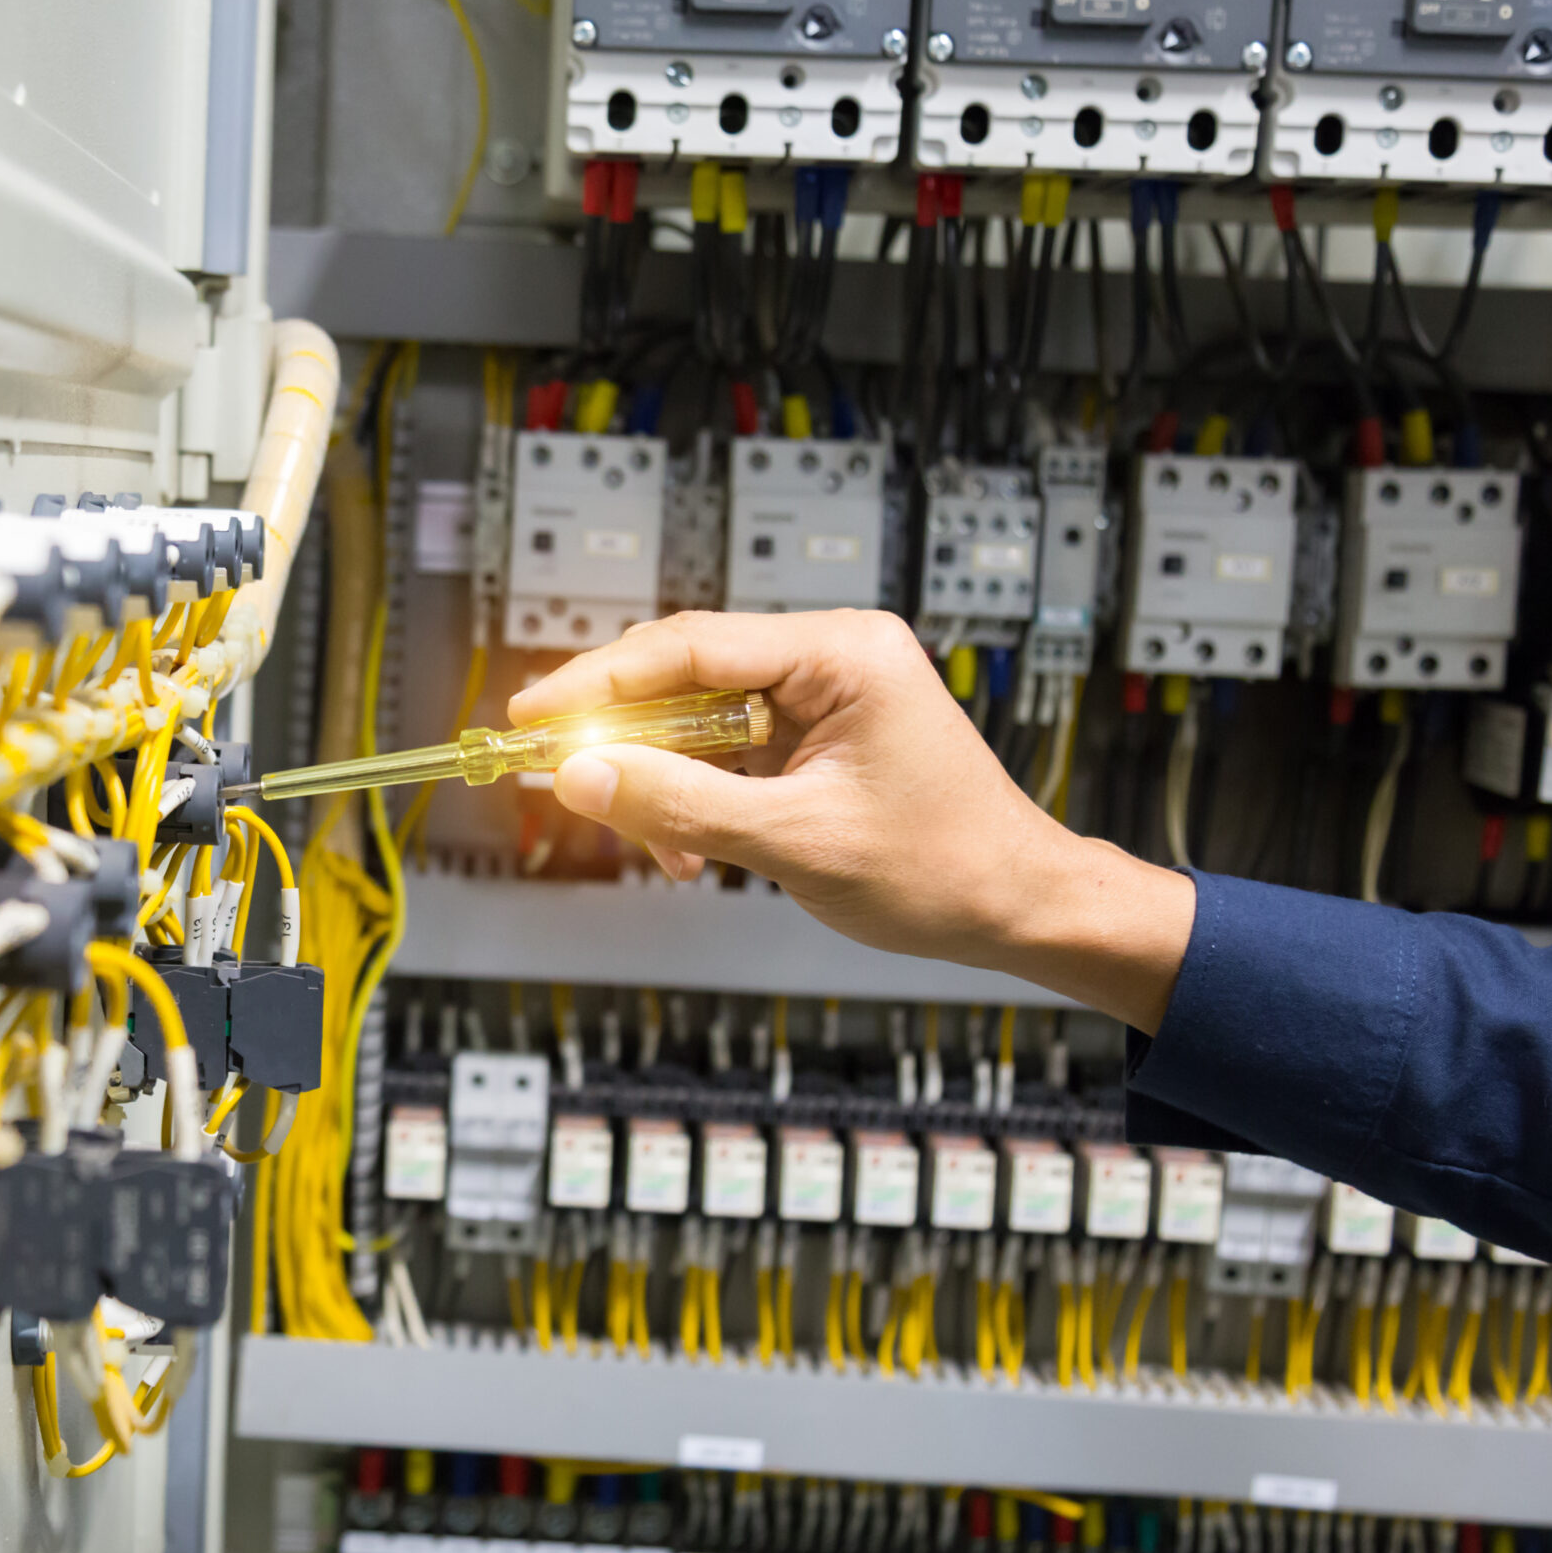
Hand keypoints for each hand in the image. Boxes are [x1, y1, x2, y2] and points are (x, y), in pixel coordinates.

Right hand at [509, 610, 1194, 1030]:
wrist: (1019, 908)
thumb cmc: (943, 870)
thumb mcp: (796, 842)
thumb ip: (680, 803)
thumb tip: (581, 776)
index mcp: (843, 652)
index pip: (691, 644)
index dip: (599, 681)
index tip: (532, 715)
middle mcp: (834, 655)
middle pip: (685, 672)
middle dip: (624, 735)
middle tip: (558, 775)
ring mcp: (827, 693)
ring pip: (699, 717)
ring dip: (662, 780)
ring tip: (653, 844)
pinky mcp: (818, 733)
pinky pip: (727, 748)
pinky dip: (695, 795)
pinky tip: (687, 846)